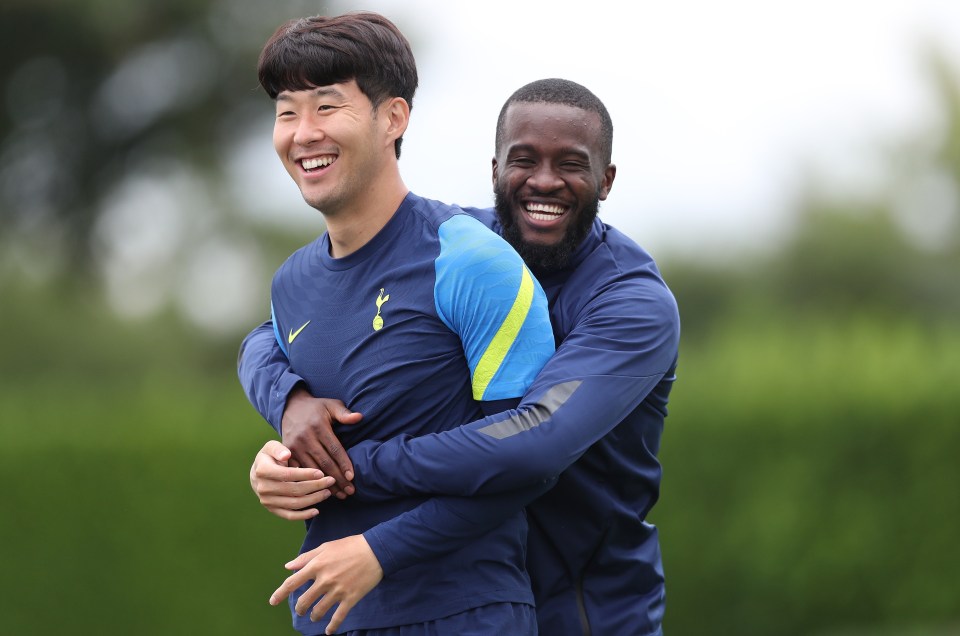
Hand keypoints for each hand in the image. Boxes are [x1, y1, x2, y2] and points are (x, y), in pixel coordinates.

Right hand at [250, 440, 335, 520]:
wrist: (257, 473)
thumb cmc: (269, 457)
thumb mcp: (271, 447)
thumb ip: (278, 449)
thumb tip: (286, 455)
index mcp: (263, 471)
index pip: (288, 474)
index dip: (305, 474)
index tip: (321, 473)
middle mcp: (263, 488)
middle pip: (294, 490)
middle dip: (315, 486)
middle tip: (330, 481)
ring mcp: (267, 501)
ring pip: (294, 503)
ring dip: (313, 499)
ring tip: (327, 492)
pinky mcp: (272, 509)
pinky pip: (289, 515)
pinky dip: (303, 515)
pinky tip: (316, 511)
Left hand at [269, 535, 383, 634]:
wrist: (376, 550)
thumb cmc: (350, 546)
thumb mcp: (326, 547)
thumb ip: (306, 557)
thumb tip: (288, 566)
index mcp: (317, 565)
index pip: (293, 583)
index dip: (280, 593)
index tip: (273, 601)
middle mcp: (324, 580)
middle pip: (304, 601)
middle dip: (300, 608)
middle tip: (301, 610)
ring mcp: (337, 590)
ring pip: (318, 611)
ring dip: (313, 616)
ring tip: (314, 616)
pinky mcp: (350, 598)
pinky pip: (338, 617)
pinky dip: (332, 626)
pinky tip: (329, 631)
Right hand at [282, 386, 362, 498]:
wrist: (289, 407)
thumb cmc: (316, 408)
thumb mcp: (330, 405)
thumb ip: (344, 413)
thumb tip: (359, 417)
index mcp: (318, 427)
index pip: (334, 449)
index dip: (344, 464)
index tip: (352, 477)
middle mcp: (305, 438)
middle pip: (324, 463)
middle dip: (338, 479)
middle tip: (350, 491)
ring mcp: (294, 447)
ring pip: (312, 470)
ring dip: (326, 485)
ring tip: (340, 495)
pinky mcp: (287, 454)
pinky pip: (299, 472)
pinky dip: (309, 483)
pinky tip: (320, 492)